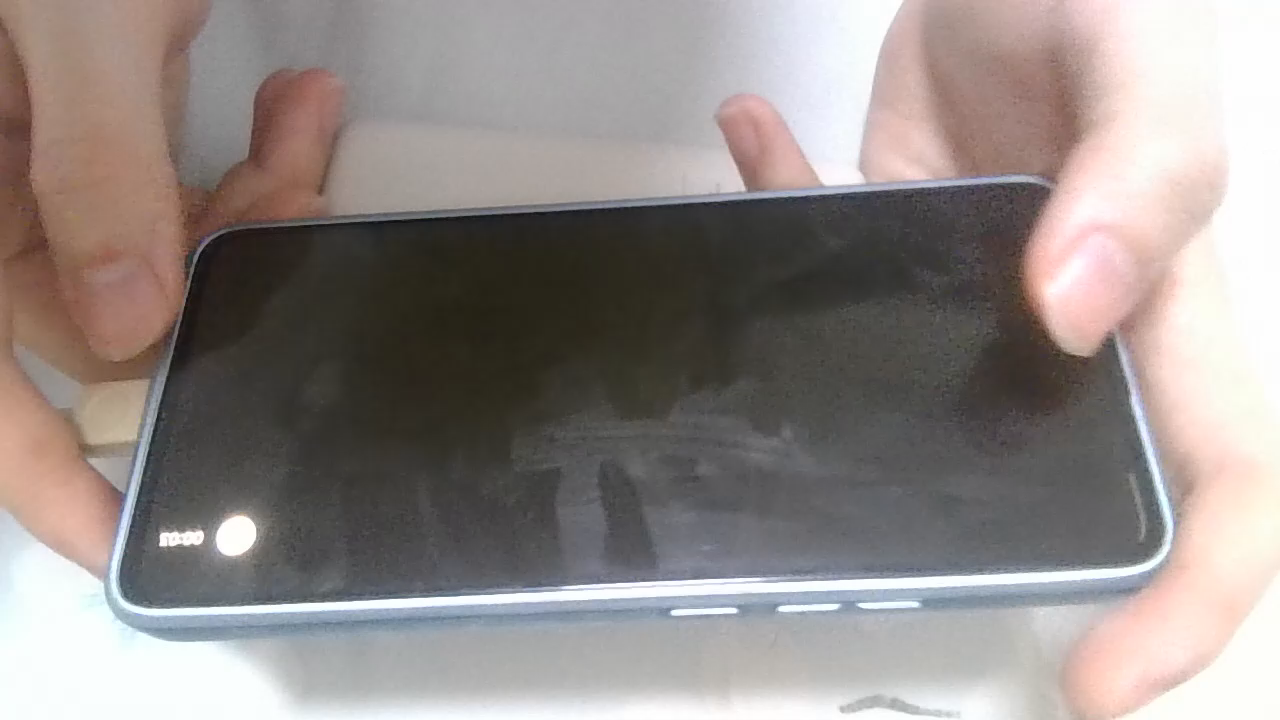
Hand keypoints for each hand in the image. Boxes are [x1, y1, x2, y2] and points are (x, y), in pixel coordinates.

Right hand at [0, 68, 345, 575]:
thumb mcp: (65, 19)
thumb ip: (90, 167)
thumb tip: (130, 318)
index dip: (38, 471)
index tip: (116, 537)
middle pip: (99, 308)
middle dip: (220, 273)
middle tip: (291, 201)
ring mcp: (37, 152)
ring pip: (158, 249)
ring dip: (251, 201)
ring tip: (302, 119)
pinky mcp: (94, 118)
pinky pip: (171, 183)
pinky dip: (243, 154)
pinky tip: (291, 101)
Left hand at [716, 28, 1276, 719]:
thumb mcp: (1149, 64)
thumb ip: (1140, 177)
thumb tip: (1071, 316)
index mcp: (1163, 307)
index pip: (1219, 483)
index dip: (1185, 600)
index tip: (1102, 679)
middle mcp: (1070, 327)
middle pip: (1050, 479)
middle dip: (981, 547)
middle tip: (868, 573)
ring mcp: (971, 293)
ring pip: (912, 400)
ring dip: (828, 413)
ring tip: (748, 415)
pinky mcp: (894, 238)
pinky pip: (827, 259)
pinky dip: (773, 203)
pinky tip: (749, 140)